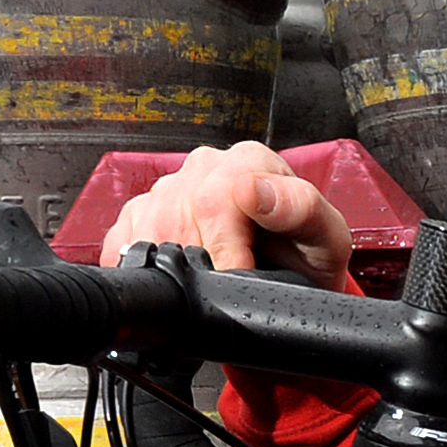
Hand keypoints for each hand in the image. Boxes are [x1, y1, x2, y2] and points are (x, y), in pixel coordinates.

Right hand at [95, 139, 355, 282]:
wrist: (292, 281)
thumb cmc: (309, 257)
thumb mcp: (326, 237)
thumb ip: (300, 208)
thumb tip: (252, 189)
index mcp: (248, 160)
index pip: (213, 198)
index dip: (224, 249)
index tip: (239, 276)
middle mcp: (204, 166)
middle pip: (175, 218)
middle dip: (202, 264)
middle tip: (229, 286)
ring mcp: (169, 187)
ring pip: (145, 231)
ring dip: (171, 269)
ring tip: (208, 282)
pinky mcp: (141, 213)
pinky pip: (121, 242)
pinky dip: (140, 269)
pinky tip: (173, 280)